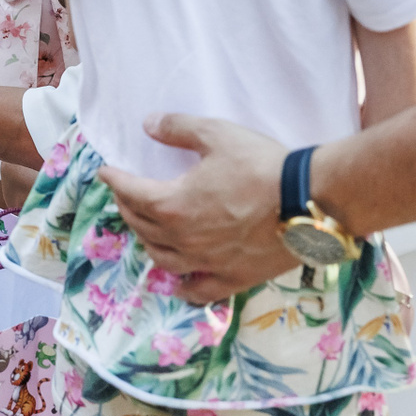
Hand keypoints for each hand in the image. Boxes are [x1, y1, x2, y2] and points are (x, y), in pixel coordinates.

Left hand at [97, 114, 292, 303]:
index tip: (105, 172)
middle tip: (126, 195)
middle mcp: (183, 239)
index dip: (115, 180)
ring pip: (162, 259)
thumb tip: (148, 124)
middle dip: (128, 207)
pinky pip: (199, 290)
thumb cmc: (261, 165)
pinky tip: (179, 284)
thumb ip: (178, 128)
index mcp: (172, 204)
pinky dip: (183, 287)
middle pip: (142, 225)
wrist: (310, 201)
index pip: (131, 192)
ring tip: (146, 230)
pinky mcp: (233, 279)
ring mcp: (207, 263)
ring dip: (148, 242)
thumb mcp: (216, 134)